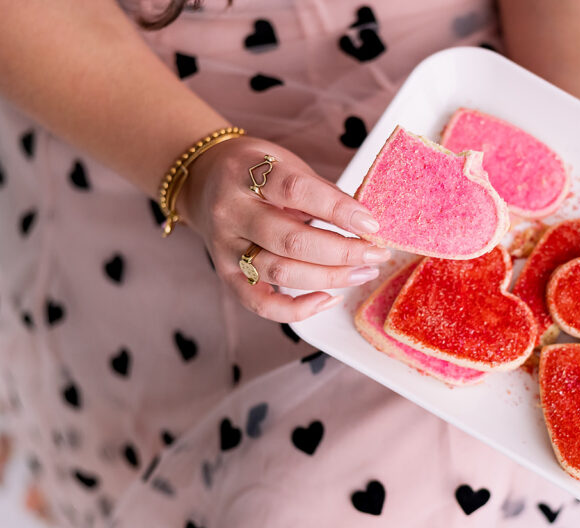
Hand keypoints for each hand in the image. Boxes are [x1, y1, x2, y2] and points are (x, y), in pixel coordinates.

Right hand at [177, 136, 389, 321]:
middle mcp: (230, 212)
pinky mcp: (227, 277)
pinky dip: (298, 309)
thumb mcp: (286, 165)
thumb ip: (322, 192)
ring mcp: (225, 249)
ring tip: (363, 273)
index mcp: (245, 174)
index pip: (295, 192)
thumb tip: (366, 223)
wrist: (203, 182)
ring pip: (281, 273)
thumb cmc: (256, 173)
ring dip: (330, 278)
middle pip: (291, 241)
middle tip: (376, 255)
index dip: (338, 210)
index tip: (371, 224)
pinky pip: (262, 304)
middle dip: (343, 252)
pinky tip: (329, 299)